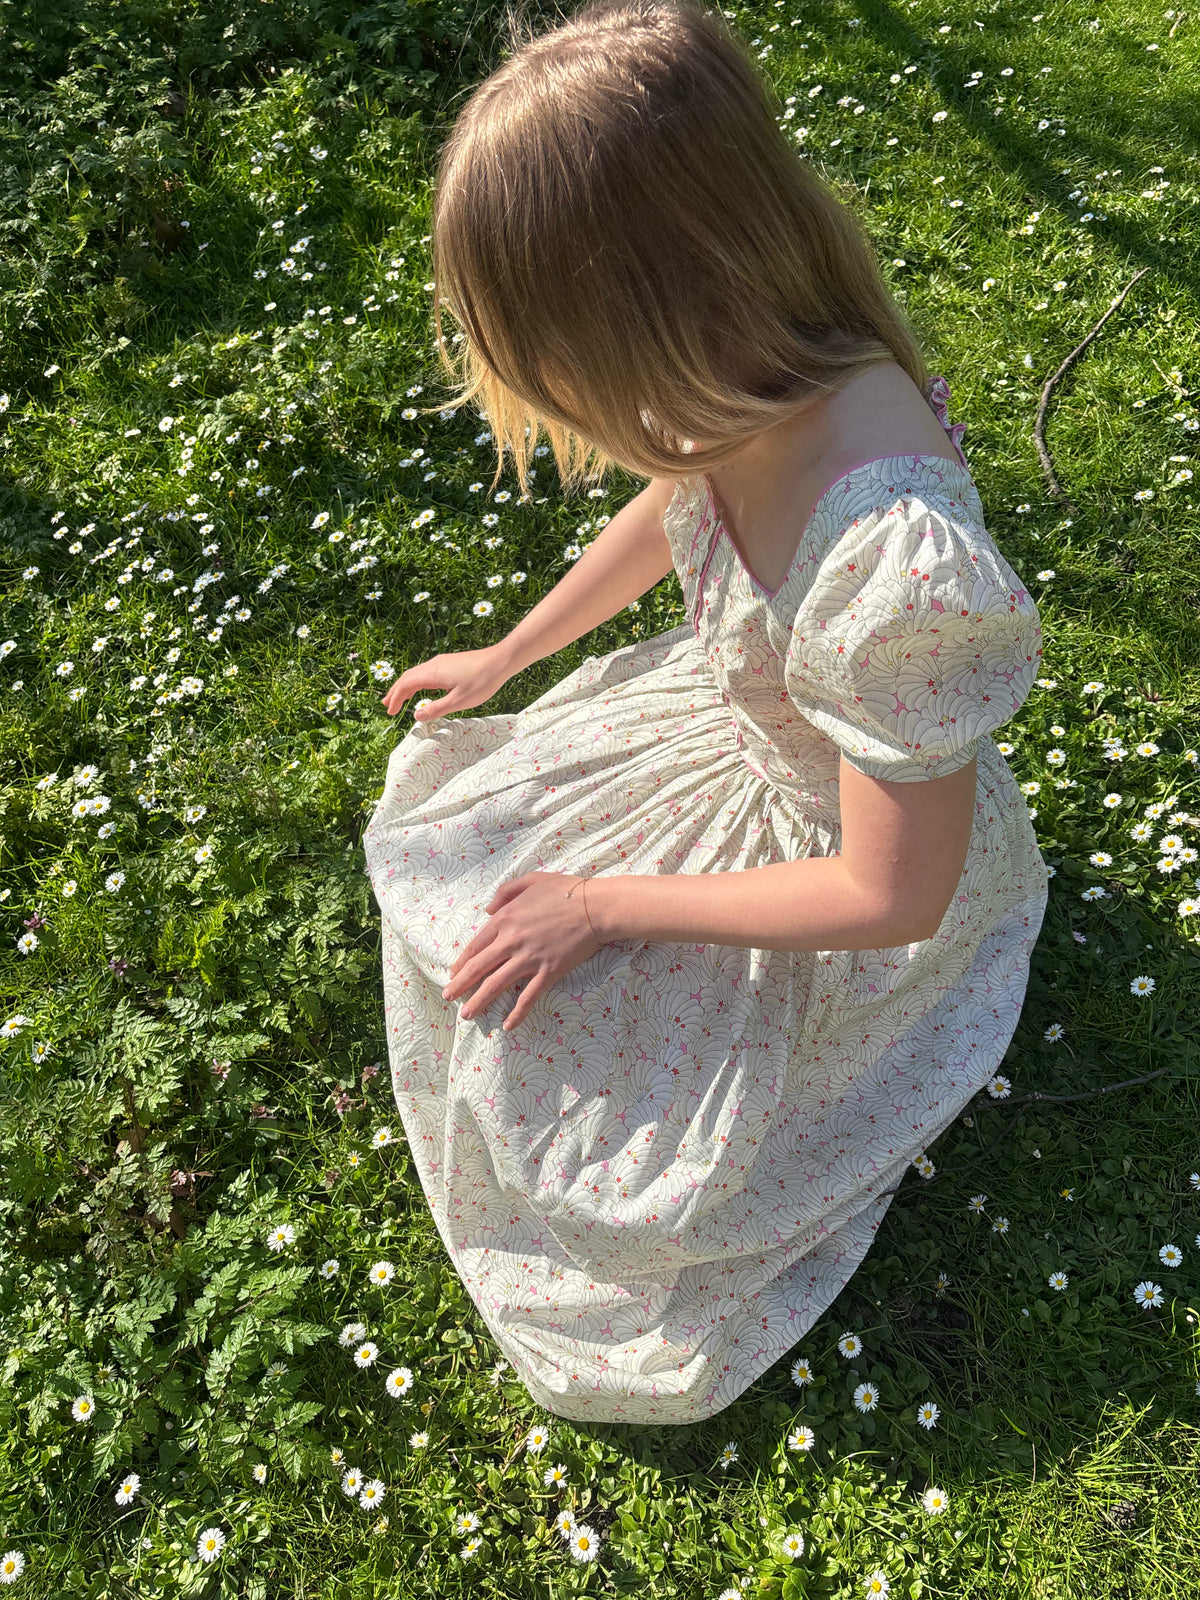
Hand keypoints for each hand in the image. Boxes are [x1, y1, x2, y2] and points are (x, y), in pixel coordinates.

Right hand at [380, 643, 516, 719]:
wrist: (501, 660)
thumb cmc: (483, 681)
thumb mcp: (459, 701)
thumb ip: (436, 709)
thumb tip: (416, 716)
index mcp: (433, 674)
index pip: (406, 685)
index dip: (395, 699)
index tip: (390, 712)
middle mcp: (433, 665)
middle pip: (407, 677)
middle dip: (395, 692)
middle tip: (386, 705)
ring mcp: (441, 662)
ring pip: (416, 673)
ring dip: (405, 686)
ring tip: (399, 697)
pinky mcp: (449, 662)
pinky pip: (426, 672)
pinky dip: (417, 681)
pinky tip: (421, 687)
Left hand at [441, 872, 603, 1031]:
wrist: (595, 907)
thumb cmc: (565, 890)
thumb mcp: (530, 880)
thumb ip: (505, 893)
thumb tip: (487, 910)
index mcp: (505, 919)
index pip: (476, 945)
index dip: (462, 962)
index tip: (453, 974)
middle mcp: (511, 941)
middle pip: (479, 967)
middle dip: (461, 985)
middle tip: (449, 997)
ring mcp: (529, 958)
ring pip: (496, 984)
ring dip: (479, 1001)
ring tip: (467, 1015)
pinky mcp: (548, 972)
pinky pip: (528, 996)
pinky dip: (517, 1013)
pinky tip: (507, 1025)